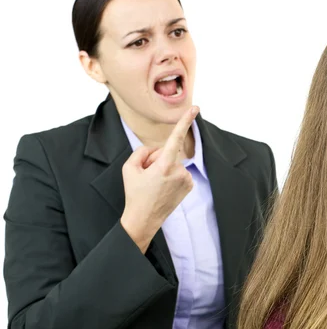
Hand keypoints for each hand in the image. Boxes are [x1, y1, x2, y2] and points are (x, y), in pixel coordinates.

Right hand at [120, 106, 198, 251]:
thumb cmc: (135, 193)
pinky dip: (171, 176)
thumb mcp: (129, 167)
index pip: (175, 138)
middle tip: (147, 178)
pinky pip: (178, 172)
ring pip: (173, 163)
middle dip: (156, 160)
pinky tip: (163, 188)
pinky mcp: (190, 186)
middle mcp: (179, 171)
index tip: (195, 109)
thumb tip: (156, 151)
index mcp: (165, 165)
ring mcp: (186, 179)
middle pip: (166, 153)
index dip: (185, 121)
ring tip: (154, 185)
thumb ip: (142, 151)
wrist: (144, 219)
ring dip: (163, 170)